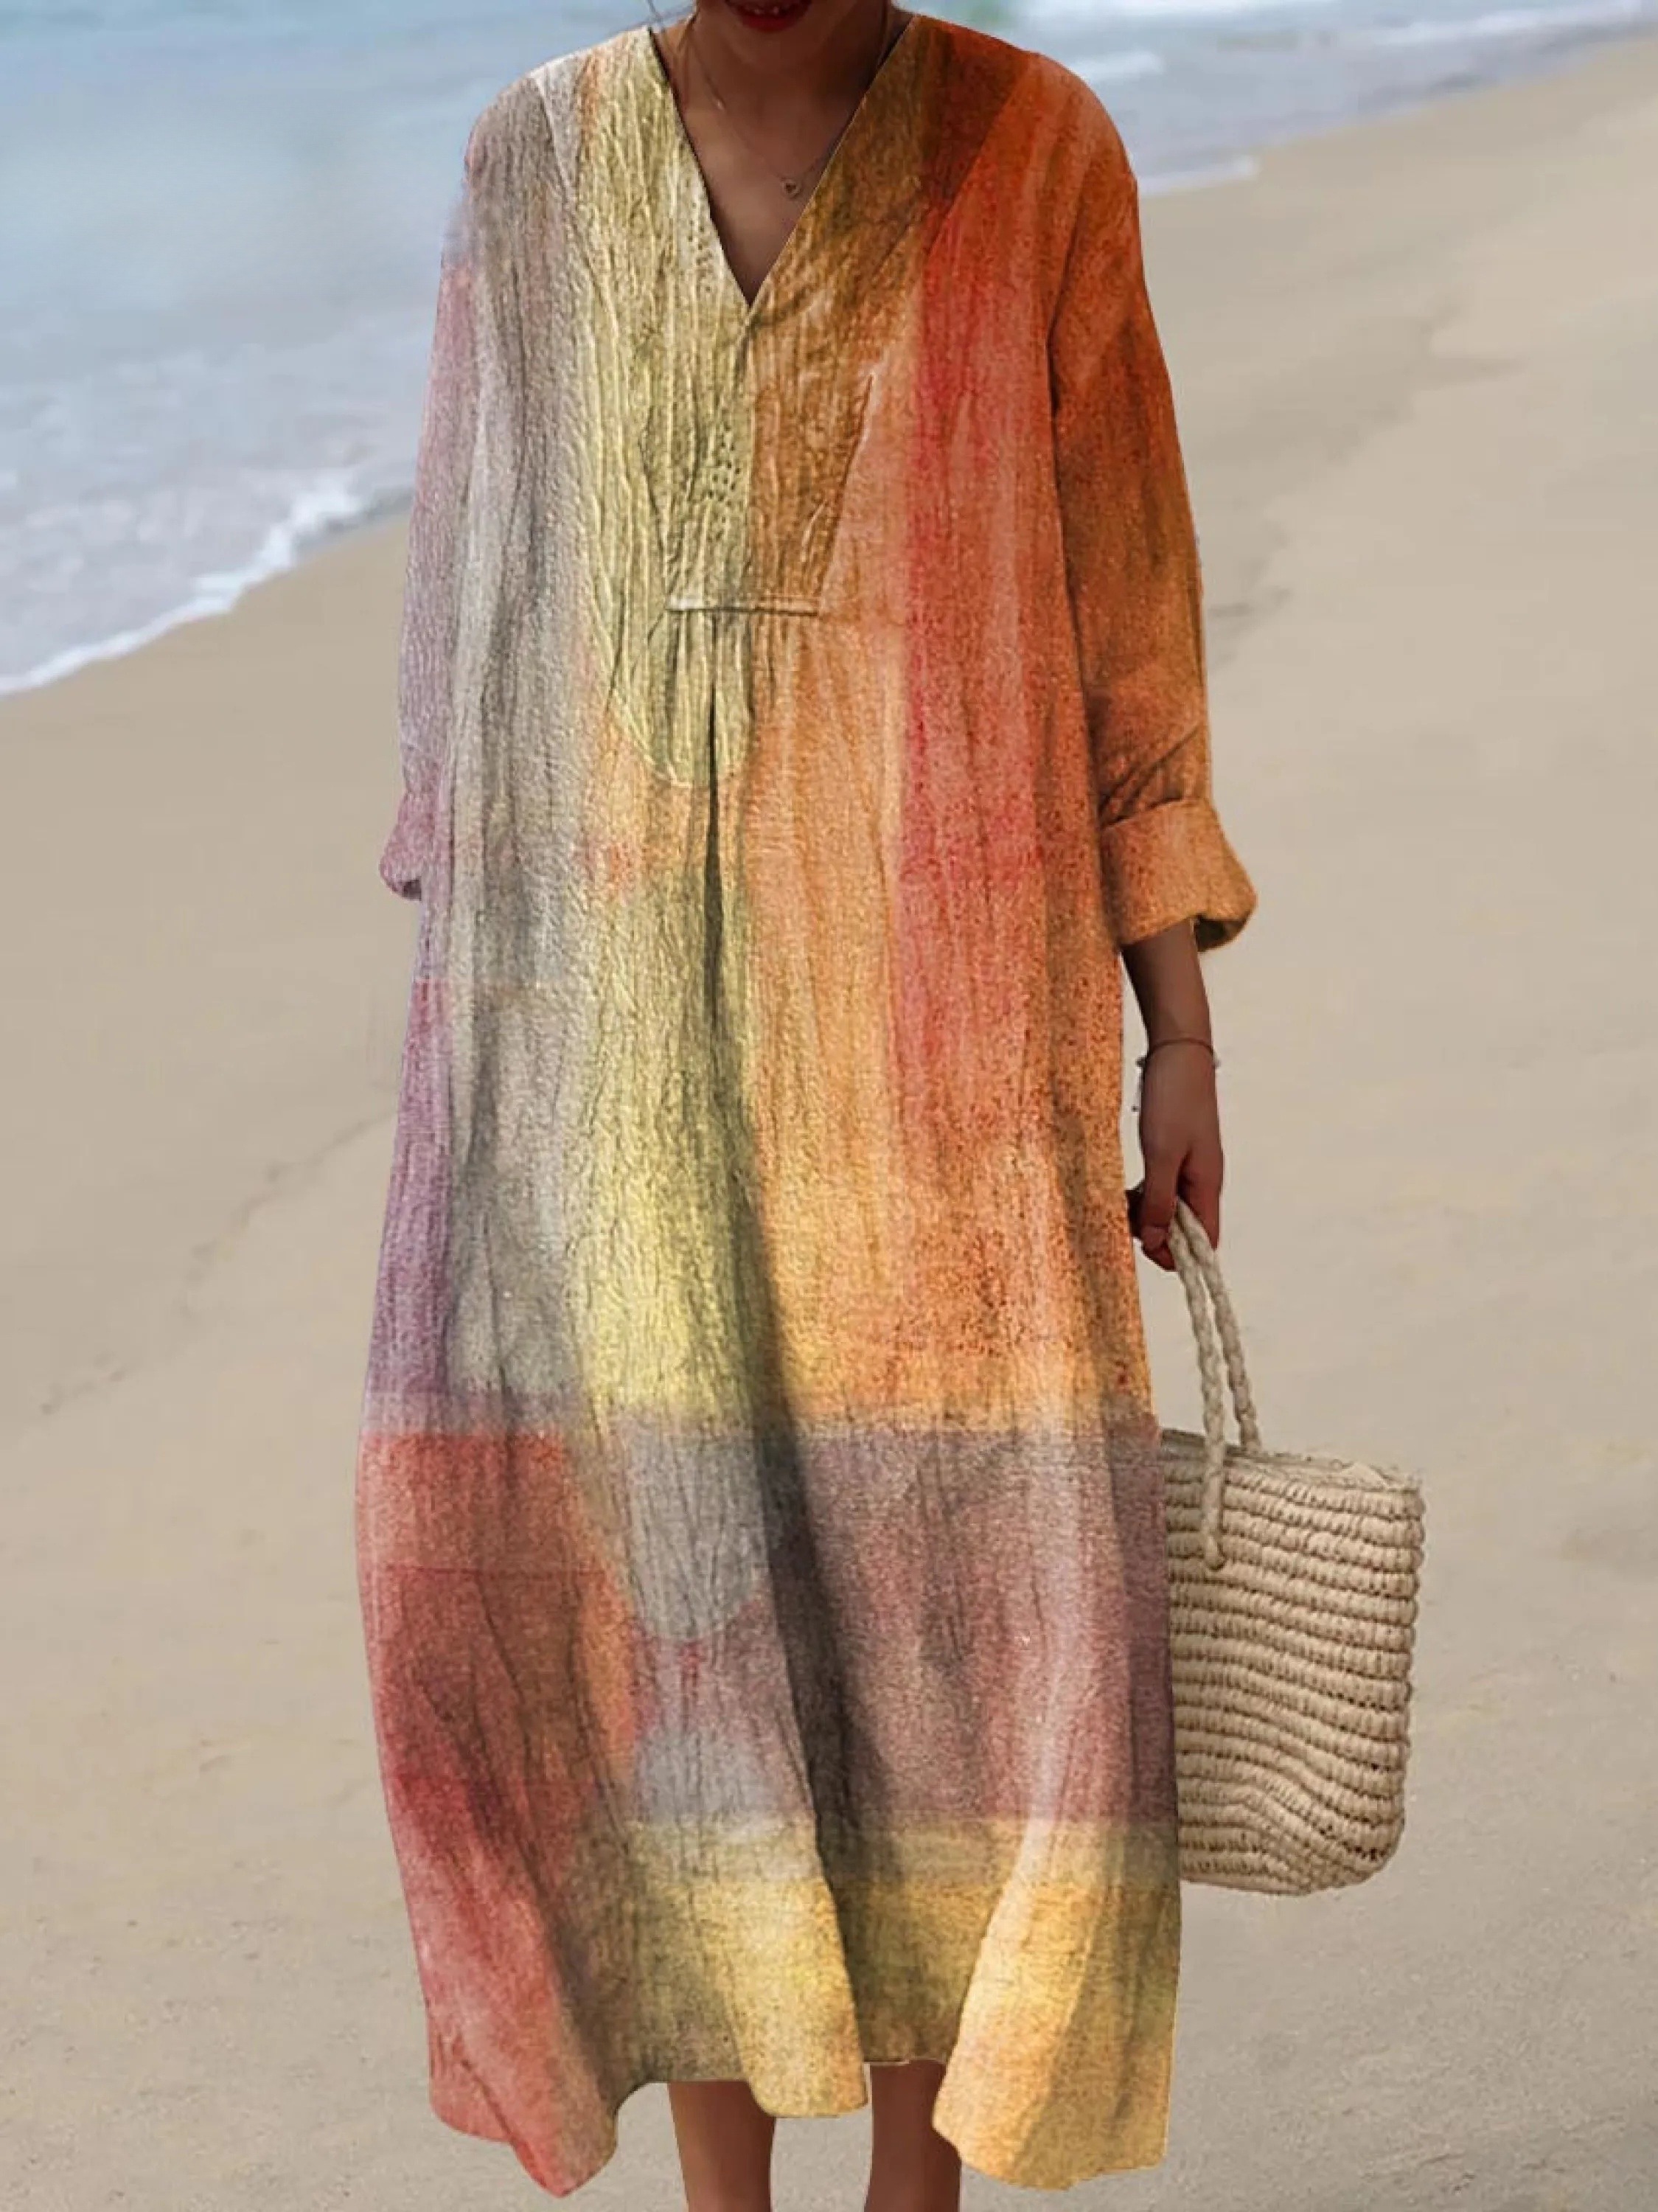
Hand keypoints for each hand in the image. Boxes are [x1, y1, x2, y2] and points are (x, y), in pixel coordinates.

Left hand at [1127, 1040, 1221, 1271]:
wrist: (1177, 1051)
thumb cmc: (1173, 1099)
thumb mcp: (1161, 1154)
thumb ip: (1158, 1200)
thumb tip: (1155, 1242)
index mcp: (1207, 1185)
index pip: (1205, 1241)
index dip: (1179, 1256)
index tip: (1146, 1253)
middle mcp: (1202, 1180)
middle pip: (1185, 1228)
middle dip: (1156, 1234)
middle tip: (1124, 1221)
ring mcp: (1189, 1166)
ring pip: (1170, 1208)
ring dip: (1146, 1214)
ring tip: (1121, 1203)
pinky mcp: (1175, 1152)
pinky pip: (1162, 1187)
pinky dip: (1144, 1194)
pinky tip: (1126, 1190)